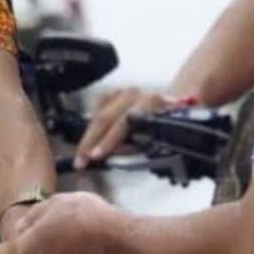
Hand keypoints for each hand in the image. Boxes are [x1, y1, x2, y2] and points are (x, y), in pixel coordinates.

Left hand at [8, 192, 131, 253]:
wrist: (119, 238)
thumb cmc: (85, 216)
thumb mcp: (54, 203)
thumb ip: (33, 217)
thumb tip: (23, 226)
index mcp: (25, 251)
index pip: (15, 252)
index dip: (28, 241)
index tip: (38, 234)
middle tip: (62, 238)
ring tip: (81, 244)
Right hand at [75, 89, 195, 168]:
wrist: (173, 109)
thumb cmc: (167, 129)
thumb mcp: (157, 140)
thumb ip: (135, 147)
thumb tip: (112, 154)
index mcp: (151, 101)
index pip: (124, 121)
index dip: (108, 140)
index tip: (95, 156)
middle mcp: (135, 93)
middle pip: (105, 117)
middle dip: (90, 142)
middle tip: (80, 161)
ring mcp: (121, 92)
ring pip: (98, 115)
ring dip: (88, 137)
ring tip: (80, 157)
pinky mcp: (112, 94)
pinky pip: (96, 112)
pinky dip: (90, 129)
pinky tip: (87, 144)